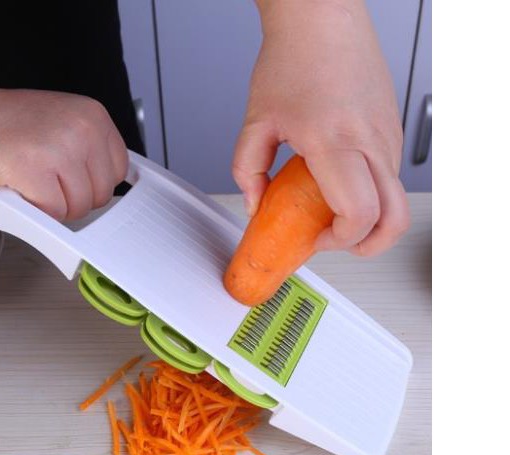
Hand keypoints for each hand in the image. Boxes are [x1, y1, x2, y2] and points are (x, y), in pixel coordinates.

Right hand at [0, 77, 127, 220]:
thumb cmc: (11, 125)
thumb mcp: (65, 122)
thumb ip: (92, 149)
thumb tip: (114, 182)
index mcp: (94, 116)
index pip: (119, 171)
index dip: (94, 183)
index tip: (74, 179)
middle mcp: (82, 129)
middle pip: (102, 194)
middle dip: (76, 197)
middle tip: (49, 180)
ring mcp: (60, 149)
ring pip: (80, 207)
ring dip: (56, 206)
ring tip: (35, 181)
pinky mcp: (35, 170)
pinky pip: (54, 213)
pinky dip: (37, 210)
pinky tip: (24, 188)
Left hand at [233, 0, 409, 255]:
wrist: (323, 15)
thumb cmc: (294, 56)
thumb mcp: (257, 120)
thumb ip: (247, 171)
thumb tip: (255, 204)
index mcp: (336, 141)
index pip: (358, 214)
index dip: (340, 241)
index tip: (317, 239)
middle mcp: (372, 140)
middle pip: (394, 219)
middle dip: (367, 244)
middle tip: (336, 241)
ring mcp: (387, 134)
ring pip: (393, 198)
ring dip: (366, 216)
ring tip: (329, 206)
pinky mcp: (392, 129)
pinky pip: (388, 175)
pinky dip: (369, 192)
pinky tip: (338, 180)